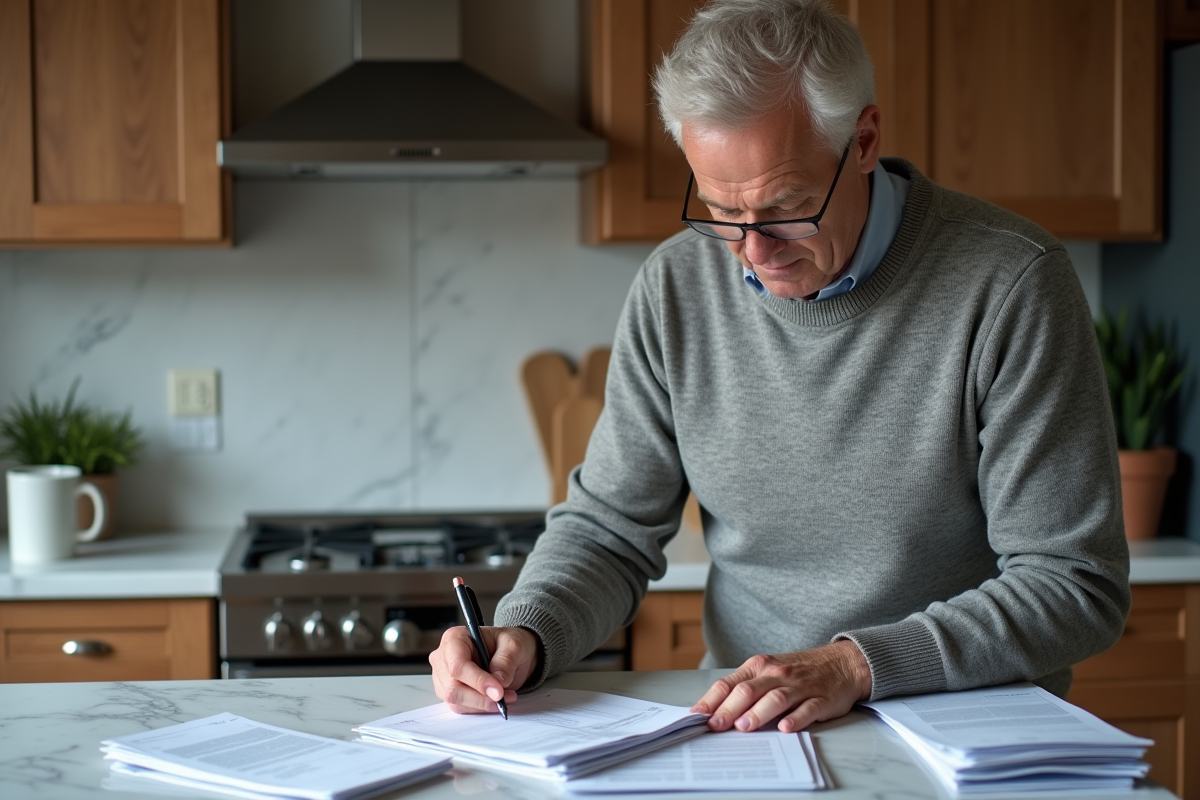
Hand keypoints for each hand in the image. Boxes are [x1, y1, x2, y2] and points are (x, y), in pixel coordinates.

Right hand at [429, 625, 539, 713]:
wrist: (510, 655)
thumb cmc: (507, 644)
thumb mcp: (514, 645)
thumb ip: (506, 661)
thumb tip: (498, 682)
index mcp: (455, 639)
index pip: (458, 665)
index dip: (477, 681)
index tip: (498, 691)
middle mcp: (444, 658)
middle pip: (453, 687)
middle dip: (481, 697)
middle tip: (504, 697)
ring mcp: (444, 677)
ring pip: (456, 701)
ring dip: (482, 704)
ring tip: (505, 697)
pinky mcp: (449, 693)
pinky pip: (460, 708)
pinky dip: (480, 708)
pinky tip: (494, 700)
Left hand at [691, 640, 871, 732]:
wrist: (842, 663)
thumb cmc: (799, 670)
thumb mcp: (769, 670)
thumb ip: (745, 687)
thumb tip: (714, 710)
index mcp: (759, 667)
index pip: (729, 683)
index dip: (711, 700)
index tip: (696, 716)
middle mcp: (776, 674)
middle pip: (748, 690)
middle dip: (729, 709)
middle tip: (715, 726)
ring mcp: (799, 687)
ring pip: (775, 699)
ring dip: (758, 713)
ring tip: (744, 727)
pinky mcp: (820, 699)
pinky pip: (807, 709)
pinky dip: (796, 719)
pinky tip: (786, 728)